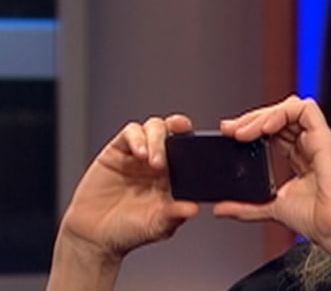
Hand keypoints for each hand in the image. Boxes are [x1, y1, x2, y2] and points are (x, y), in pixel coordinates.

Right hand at [57, 115, 199, 261]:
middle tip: (178, 137)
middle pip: (173, 131)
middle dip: (178, 128)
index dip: (196, 140)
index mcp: (175, 175)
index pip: (190, 149)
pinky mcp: (117, 152)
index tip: (201, 140)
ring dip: (157, 138)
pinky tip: (139, 153)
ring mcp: (138, 155)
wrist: (95, 237)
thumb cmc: (130, 231)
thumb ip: (175, 214)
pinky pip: (130, 133)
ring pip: (154, 127)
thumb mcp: (158, 226)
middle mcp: (159, 161)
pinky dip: (137, 138)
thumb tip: (194, 208)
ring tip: (153, 160)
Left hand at [214, 95, 330, 265]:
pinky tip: (265, 127)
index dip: (253, 127)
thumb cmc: (316, 219)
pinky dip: (283, 113)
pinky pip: (306, 110)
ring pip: (291, 107)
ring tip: (244, 131)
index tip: (230, 135)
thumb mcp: (271, 207)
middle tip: (230, 129)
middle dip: (252, 119)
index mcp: (301, 157)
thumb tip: (222, 208)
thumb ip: (247, 206)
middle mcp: (310, 144)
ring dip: (264, 115)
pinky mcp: (325, 138)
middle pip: (280, 115)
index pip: (275, 130)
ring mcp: (319, 139)